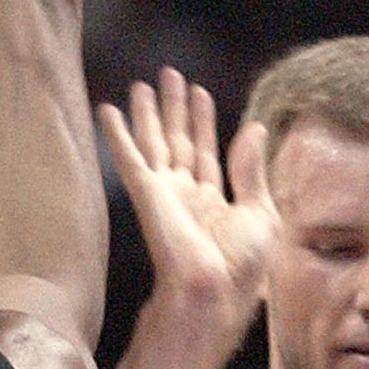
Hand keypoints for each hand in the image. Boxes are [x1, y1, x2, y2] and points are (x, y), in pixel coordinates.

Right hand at [98, 67, 276, 336]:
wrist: (213, 292)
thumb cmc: (241, 268)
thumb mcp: (261, 213)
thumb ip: (252, 170)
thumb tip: (254, 129)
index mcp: (213, 203)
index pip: (205, 152)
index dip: (202, 122)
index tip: (200, 94)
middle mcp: (185, 196)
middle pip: (177, 142)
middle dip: (174, 109)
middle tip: (169, 76)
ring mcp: (163, 194)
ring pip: (152, 143)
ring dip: (147, 113)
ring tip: (143, 83)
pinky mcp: (145, 194)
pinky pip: (128, 157)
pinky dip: (116, 133)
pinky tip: (107, 109)